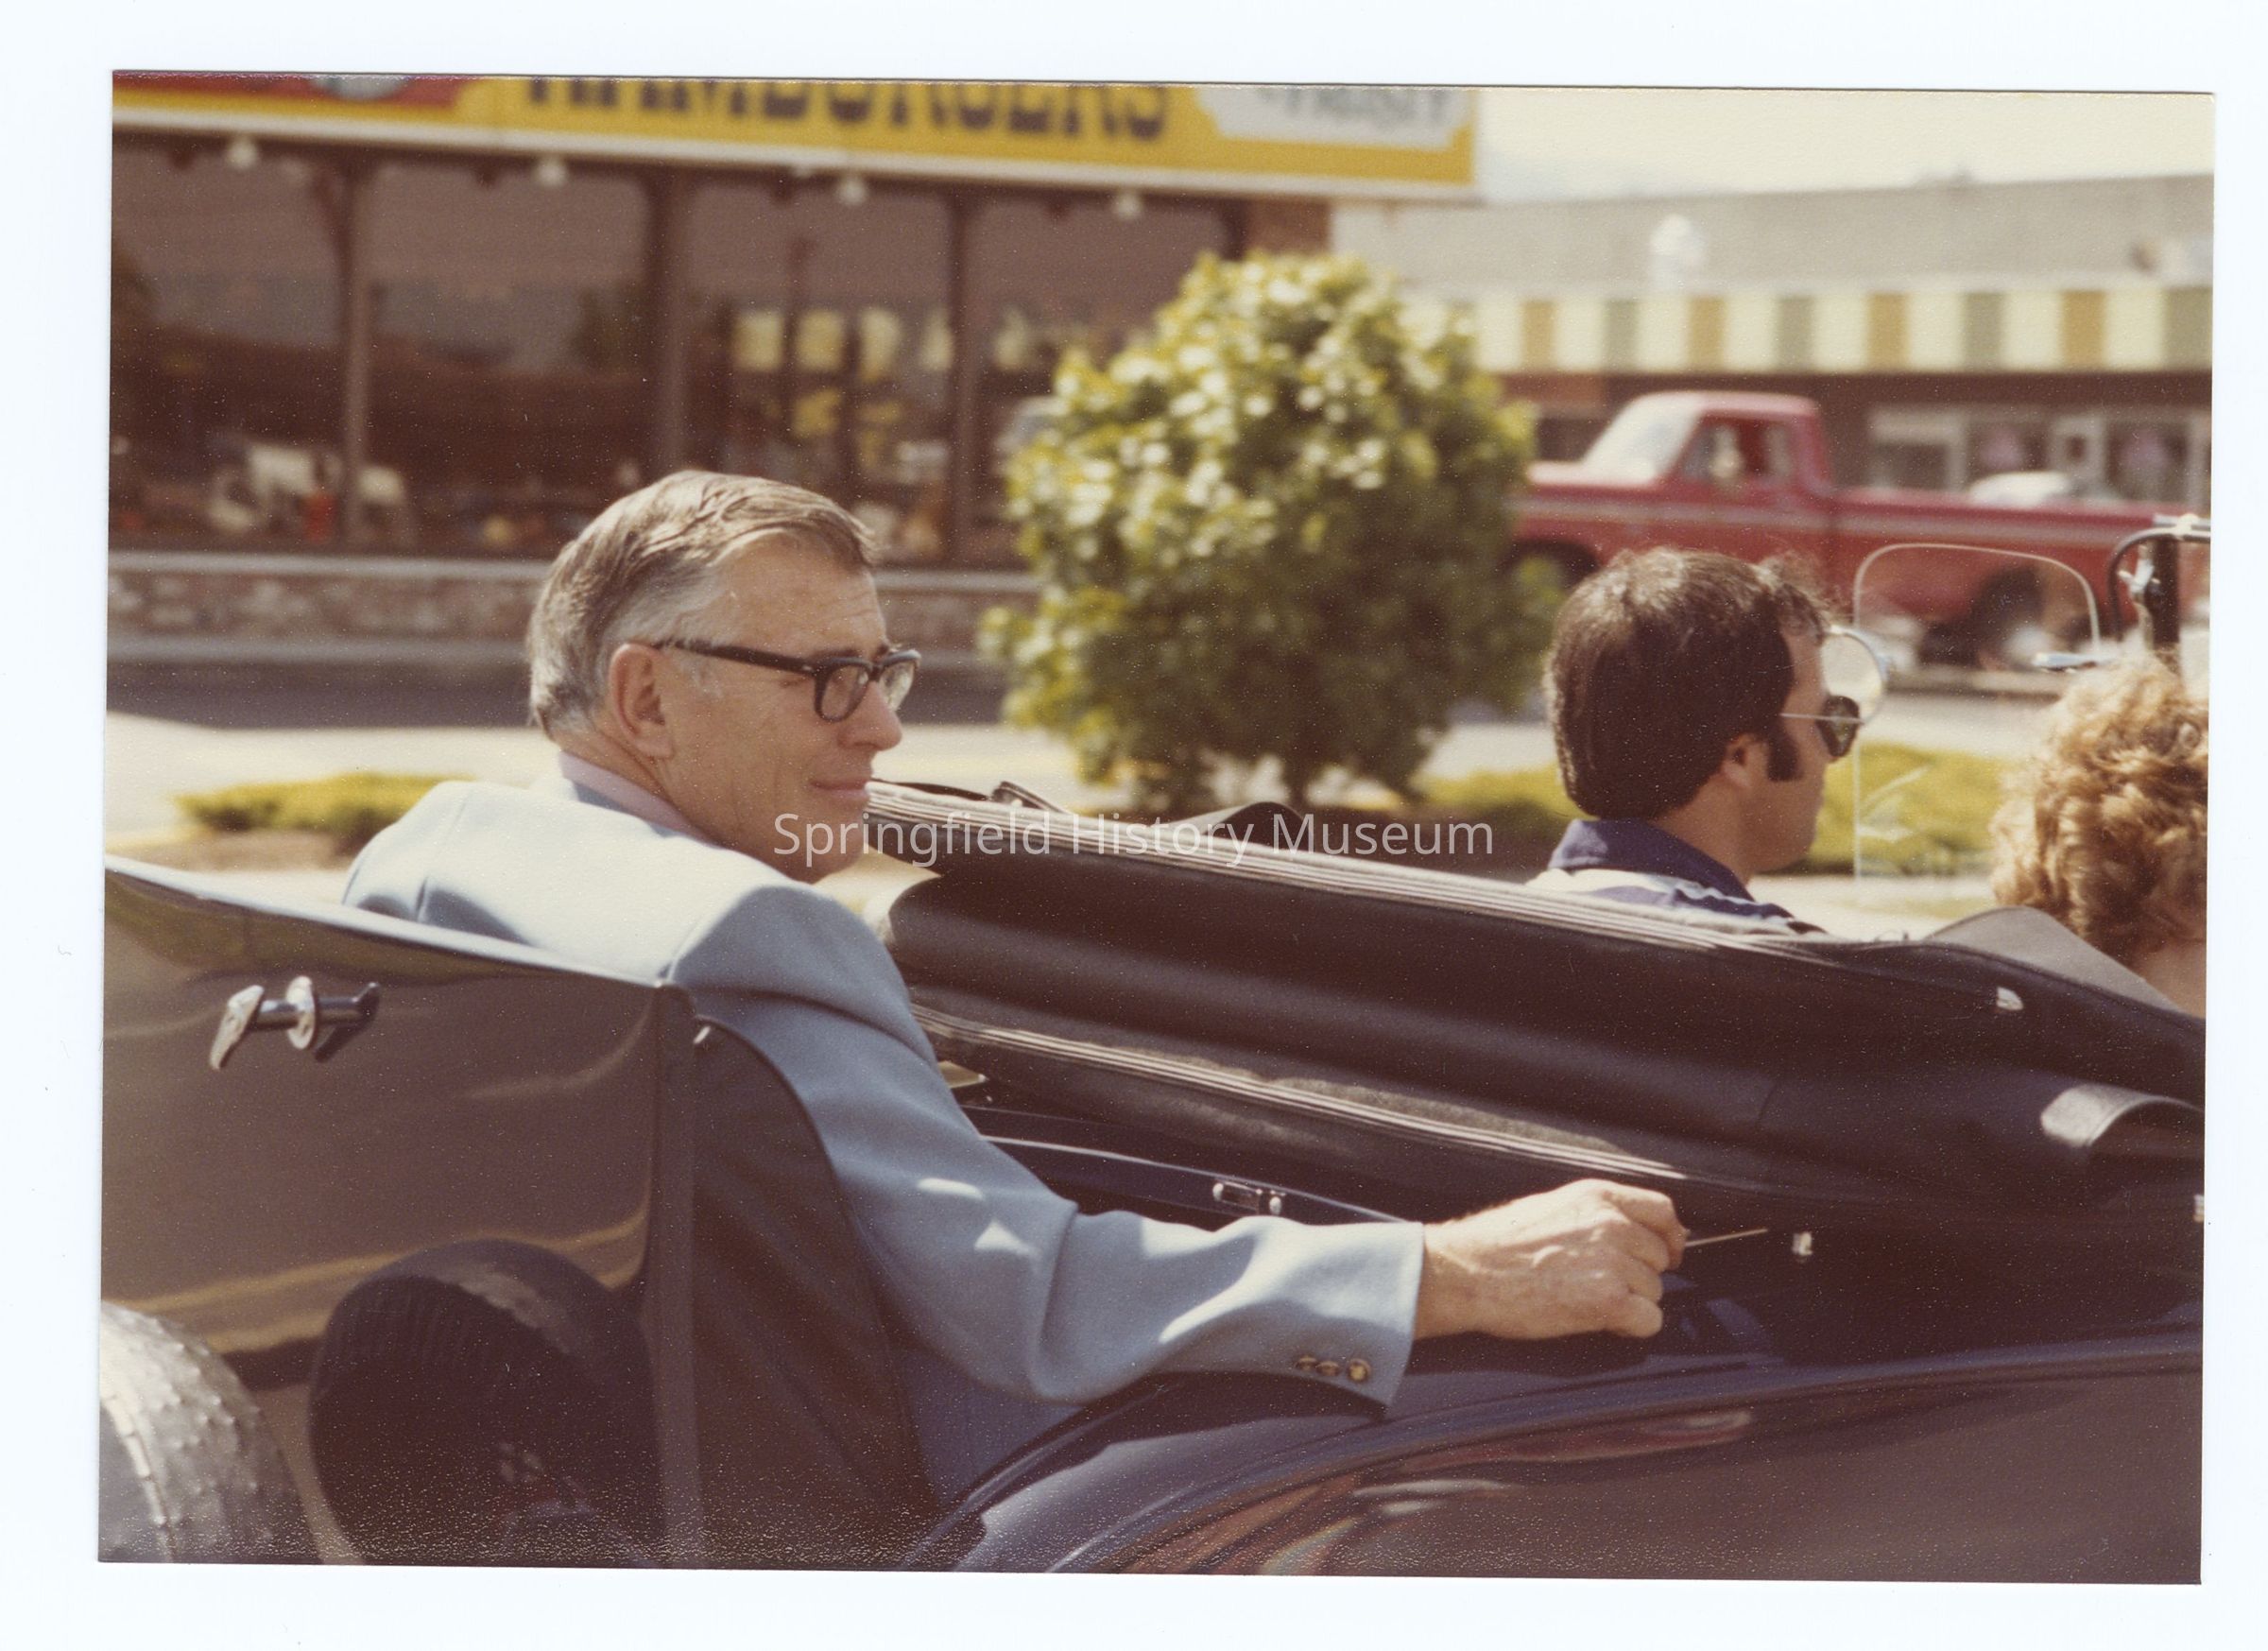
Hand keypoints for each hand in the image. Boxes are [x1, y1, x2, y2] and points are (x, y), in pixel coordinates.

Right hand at [1412, 1179, 1684, 1341]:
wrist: (1467, 1271)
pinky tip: (1601, 1321)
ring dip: (1630, 1301)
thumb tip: (1632, 1227)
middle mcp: (1612, 1224)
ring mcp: (1613, 1262)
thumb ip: (1595, 1213)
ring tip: (1587, 1300)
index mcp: (1598, 1197)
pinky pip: (1649, 1320)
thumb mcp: (1552, 1205)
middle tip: (1604, 1285)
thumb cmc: (1498, 1243)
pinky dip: (1630, 1326)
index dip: (1670, 1236)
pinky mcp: (1608, 1301)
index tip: (1667, 1252)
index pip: (1663, 1210)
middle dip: (1639, 1274)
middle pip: (1659, 1256)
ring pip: (1653, 1290)